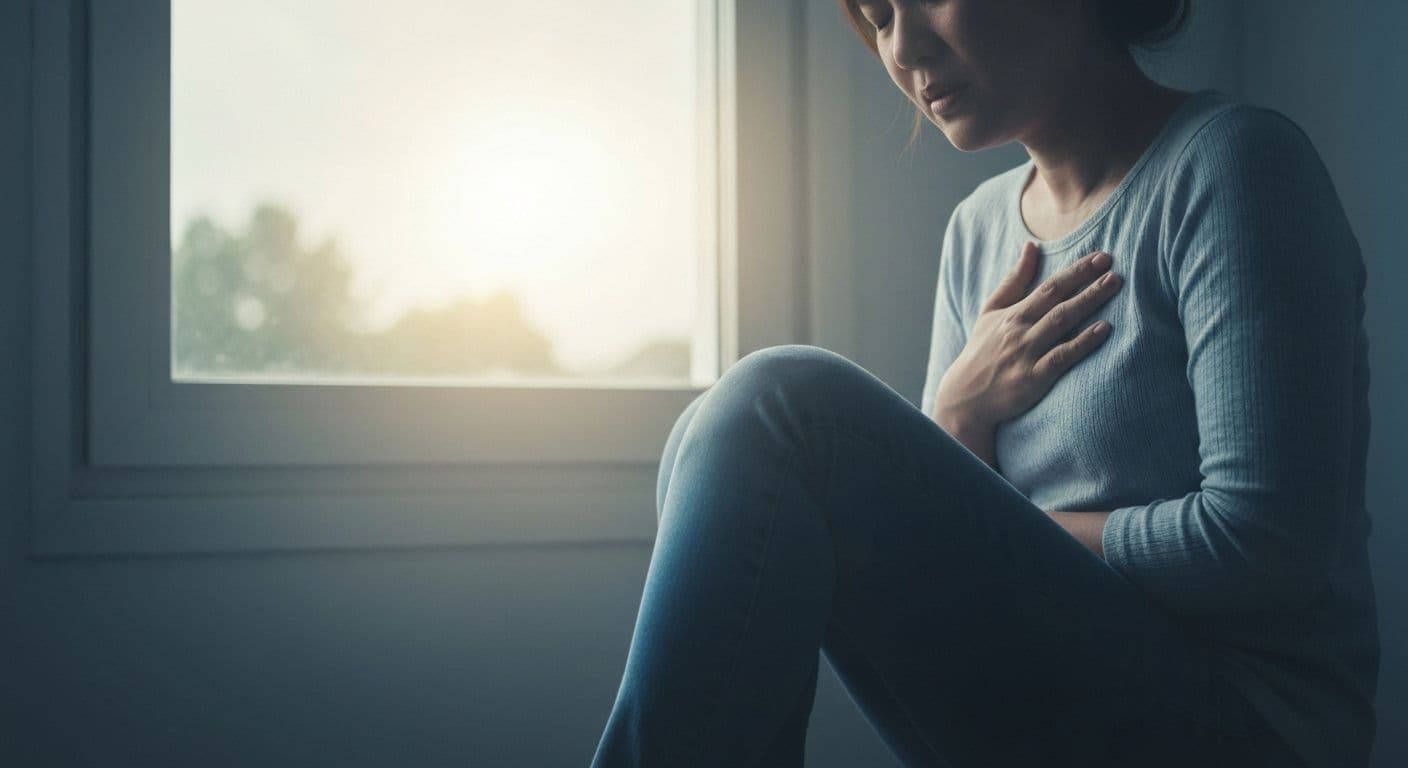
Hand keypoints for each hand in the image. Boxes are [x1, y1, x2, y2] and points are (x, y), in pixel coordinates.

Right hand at [933, 242, 1120, 465]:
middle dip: (1086, 282)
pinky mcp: (1032, 379)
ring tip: (1113, 286)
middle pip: (1057, 301)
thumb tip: (1031, 246)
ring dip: (1088, 303)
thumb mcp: (991, 312)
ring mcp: (1026, 355)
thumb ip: (1014, 280)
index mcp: (1012, 314)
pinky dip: (1082, 342)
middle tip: (1113, 267)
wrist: (965, 397)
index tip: (1100, 257)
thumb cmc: (982, 351)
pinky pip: (1061, 357)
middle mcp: (1019, 331)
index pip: (1049, 287)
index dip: (1075, 271)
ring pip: (1061, 323)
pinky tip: (1103, 330)